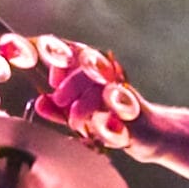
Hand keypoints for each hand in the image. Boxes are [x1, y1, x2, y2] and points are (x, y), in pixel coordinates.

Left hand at [29, 37, 149, 152]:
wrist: (149, 134)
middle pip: (89, 69)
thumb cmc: (113, 121)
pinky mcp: (136, 113)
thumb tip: (39, 101)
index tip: (53, 81)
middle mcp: (113, 77)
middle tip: (60, 101)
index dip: (63, 61)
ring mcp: (125, 93)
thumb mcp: (81, 116)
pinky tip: (97, 128)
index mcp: (99, 72)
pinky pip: (116, 112)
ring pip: (101, 90)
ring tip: (75, 121)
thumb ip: (59, 110)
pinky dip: (103, 122)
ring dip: (83, 107)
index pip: (79, 53)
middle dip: (70, 85)